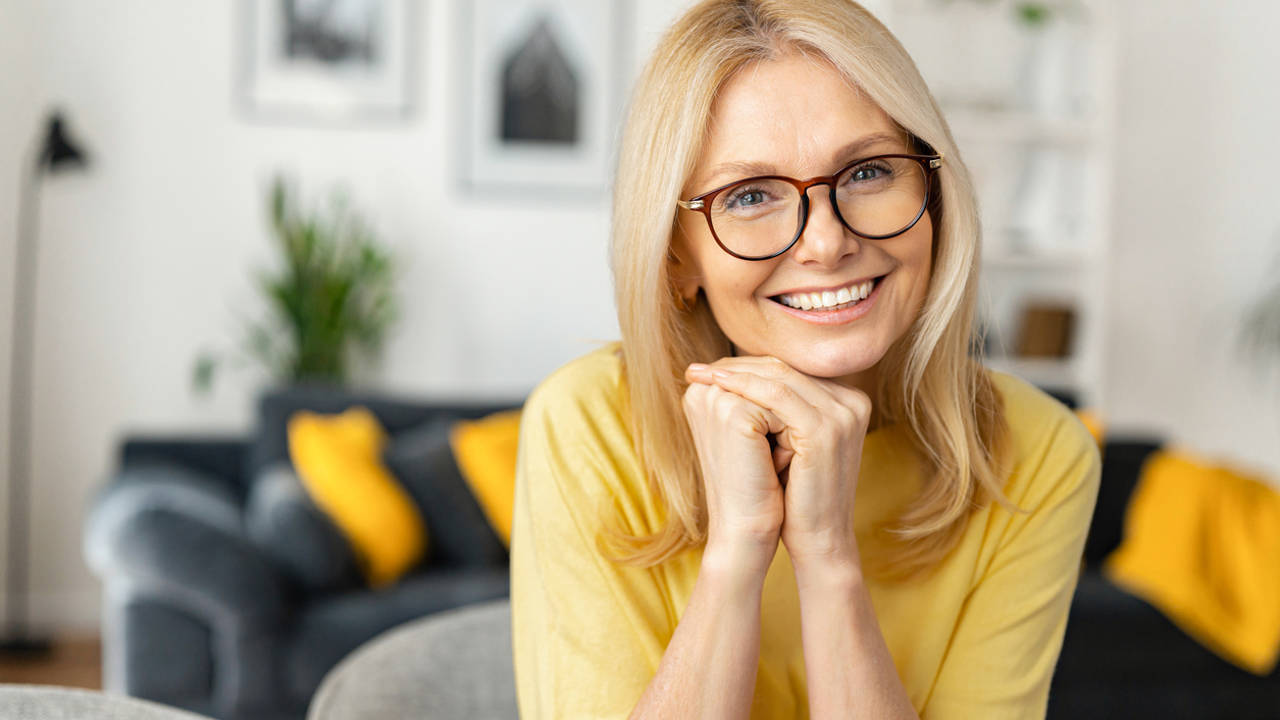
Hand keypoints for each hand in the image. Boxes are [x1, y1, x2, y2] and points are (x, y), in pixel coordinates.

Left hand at [686, 356, 870, 565]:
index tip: (707, 370)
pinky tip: (716, 389)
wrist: (819, 539)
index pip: (790, 371)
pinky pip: (777, 396)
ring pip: (779, 377)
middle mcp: (852, 402)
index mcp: (847, 401)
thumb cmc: (797, 495)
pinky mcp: (825, 429)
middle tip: (695, 369)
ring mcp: (842, 414)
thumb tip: (731, 375)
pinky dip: (743, 388)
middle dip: (735, 366)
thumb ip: (778, 410)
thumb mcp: (790, 443)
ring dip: (733, 373)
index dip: (746, 367)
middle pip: (784, 369)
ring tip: (698, 376)